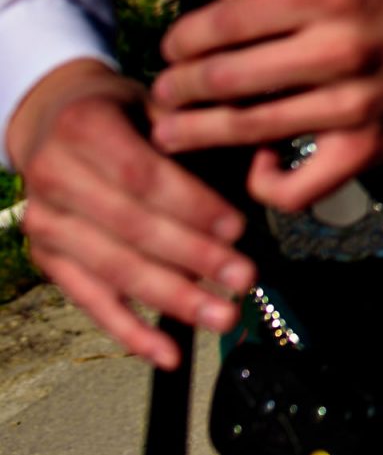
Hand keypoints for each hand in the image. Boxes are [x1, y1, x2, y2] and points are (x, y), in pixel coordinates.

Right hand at [7, 58, 252, 368]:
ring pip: (114, 270)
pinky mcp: (47, 259)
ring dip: (172, 299)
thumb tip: (264, 160)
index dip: (191, 206)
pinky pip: (90, 301)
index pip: (142, 176)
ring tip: (223, 315)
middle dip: (193, 259)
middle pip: (131, 229)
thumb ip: (199, 131)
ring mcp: (45, 223)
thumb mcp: (161, 103)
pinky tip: (169, 351)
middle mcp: (54, 177)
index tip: (237, 228)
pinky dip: (130, 331)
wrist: (54, 119)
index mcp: (85, 129)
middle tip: (243, 279)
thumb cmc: (124, 113)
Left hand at [148, 0, 382, 211]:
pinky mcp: (372, 148)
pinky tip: (255, 164)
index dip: (180, 41)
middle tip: (162, 95)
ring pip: (245, 130)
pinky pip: (294, 185)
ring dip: (196, 134)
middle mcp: (339, 46)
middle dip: (176, 90)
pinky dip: (262, 182)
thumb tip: (220, 10)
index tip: (171, 49)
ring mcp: (355, 103)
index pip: (222, 24)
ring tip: (174, 132)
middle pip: (221, 79)